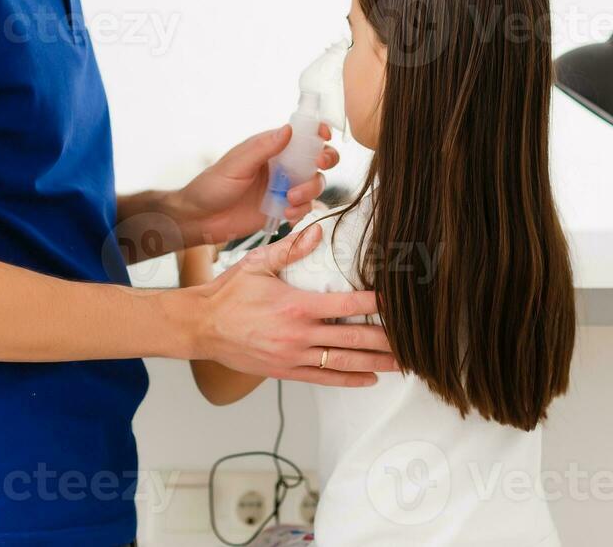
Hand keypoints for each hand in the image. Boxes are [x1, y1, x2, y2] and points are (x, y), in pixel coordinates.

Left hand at [171, 123, 339, 247]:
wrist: (200, 220)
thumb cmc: (212, 186)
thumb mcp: (236, 164)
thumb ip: (263, 148)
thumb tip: (288, 129)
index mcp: (270, 147)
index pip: (302, 134)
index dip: (318, 132)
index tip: (325, 136)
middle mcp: (282, 165)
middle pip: (317, 158)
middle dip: (325, 160)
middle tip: (318, 165)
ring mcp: (284, 188)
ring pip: (315, 183)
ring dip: (310, 189)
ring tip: (290, 198)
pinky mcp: (283, 209)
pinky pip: (305, 207)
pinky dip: (301, 210)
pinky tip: (286, 214)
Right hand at [191, 223, 395, 385]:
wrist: (201, 326)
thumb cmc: (228, 294)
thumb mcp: (257, 264)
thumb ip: (289, 250)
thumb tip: (316, 233)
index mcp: (296, 305)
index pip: (346, 303)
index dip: (375, 303)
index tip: (397, 302)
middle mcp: (298, 334)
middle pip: (352, 338)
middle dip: (385, 340)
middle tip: (411, 340)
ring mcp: (292, 356)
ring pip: (342, 362)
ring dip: (375, 363)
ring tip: (400, 363)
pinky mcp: (285, 371)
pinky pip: (322, 378)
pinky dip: (348, 379)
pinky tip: (368, 378)